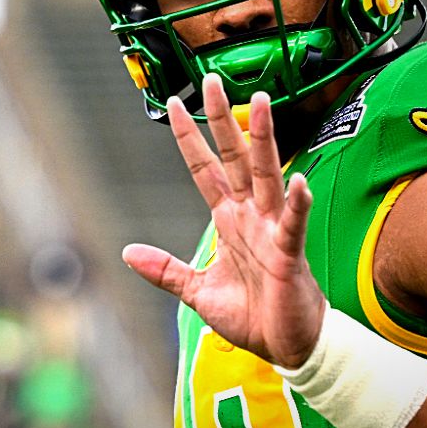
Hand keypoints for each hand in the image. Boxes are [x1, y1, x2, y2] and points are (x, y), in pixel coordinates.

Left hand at [123, 75, 326, 368]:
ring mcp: (272, 231)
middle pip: (234, 158)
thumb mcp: (197, 290)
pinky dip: (297, 203)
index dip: (190, 138)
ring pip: (265, 176)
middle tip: (213, 81)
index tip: (176, 104)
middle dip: (224, 120)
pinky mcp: (289, 254)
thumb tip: (128, 252)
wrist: (286, 347)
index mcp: (228, 221)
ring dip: (263, 140)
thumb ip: (165, 269)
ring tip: (260, 103)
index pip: (205, 170)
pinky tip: (298, 180)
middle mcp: (250, 216)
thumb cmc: (252, 316)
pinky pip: (293, 224)